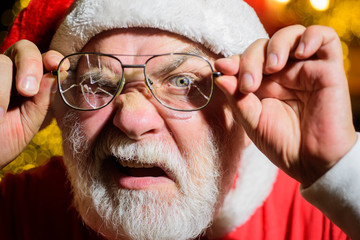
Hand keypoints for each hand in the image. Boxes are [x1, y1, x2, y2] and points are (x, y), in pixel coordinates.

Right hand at [0, 40, 63, 167]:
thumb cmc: (5, 140)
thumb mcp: (29, 122)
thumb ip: (43, 100)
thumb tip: (58, 75)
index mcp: (28, 79)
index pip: (43, 58)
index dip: (50, 57)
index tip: (56, 66)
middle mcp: (9, 71)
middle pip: (24, 49)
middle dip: (30, 66)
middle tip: (28, 91)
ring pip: (1, 62)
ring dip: (4, 88)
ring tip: (0, 114)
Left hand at [215, 25, 357, 186]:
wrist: (311, 163)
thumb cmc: (282, 144)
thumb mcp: (251, 121)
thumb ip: (237, 98)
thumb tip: (220, 74)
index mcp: (264, 84)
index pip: (247, 59)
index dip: (234, 60)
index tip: (222, 68)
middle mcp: (283, 74)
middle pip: (263, 46)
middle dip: (250, 60)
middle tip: (248, 85)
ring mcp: (305, 69)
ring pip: (290, 35)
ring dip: (276, 46)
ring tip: (272, 67)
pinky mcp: (328, 69)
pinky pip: (325, 37)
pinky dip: (311, 37)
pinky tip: (299, 54)